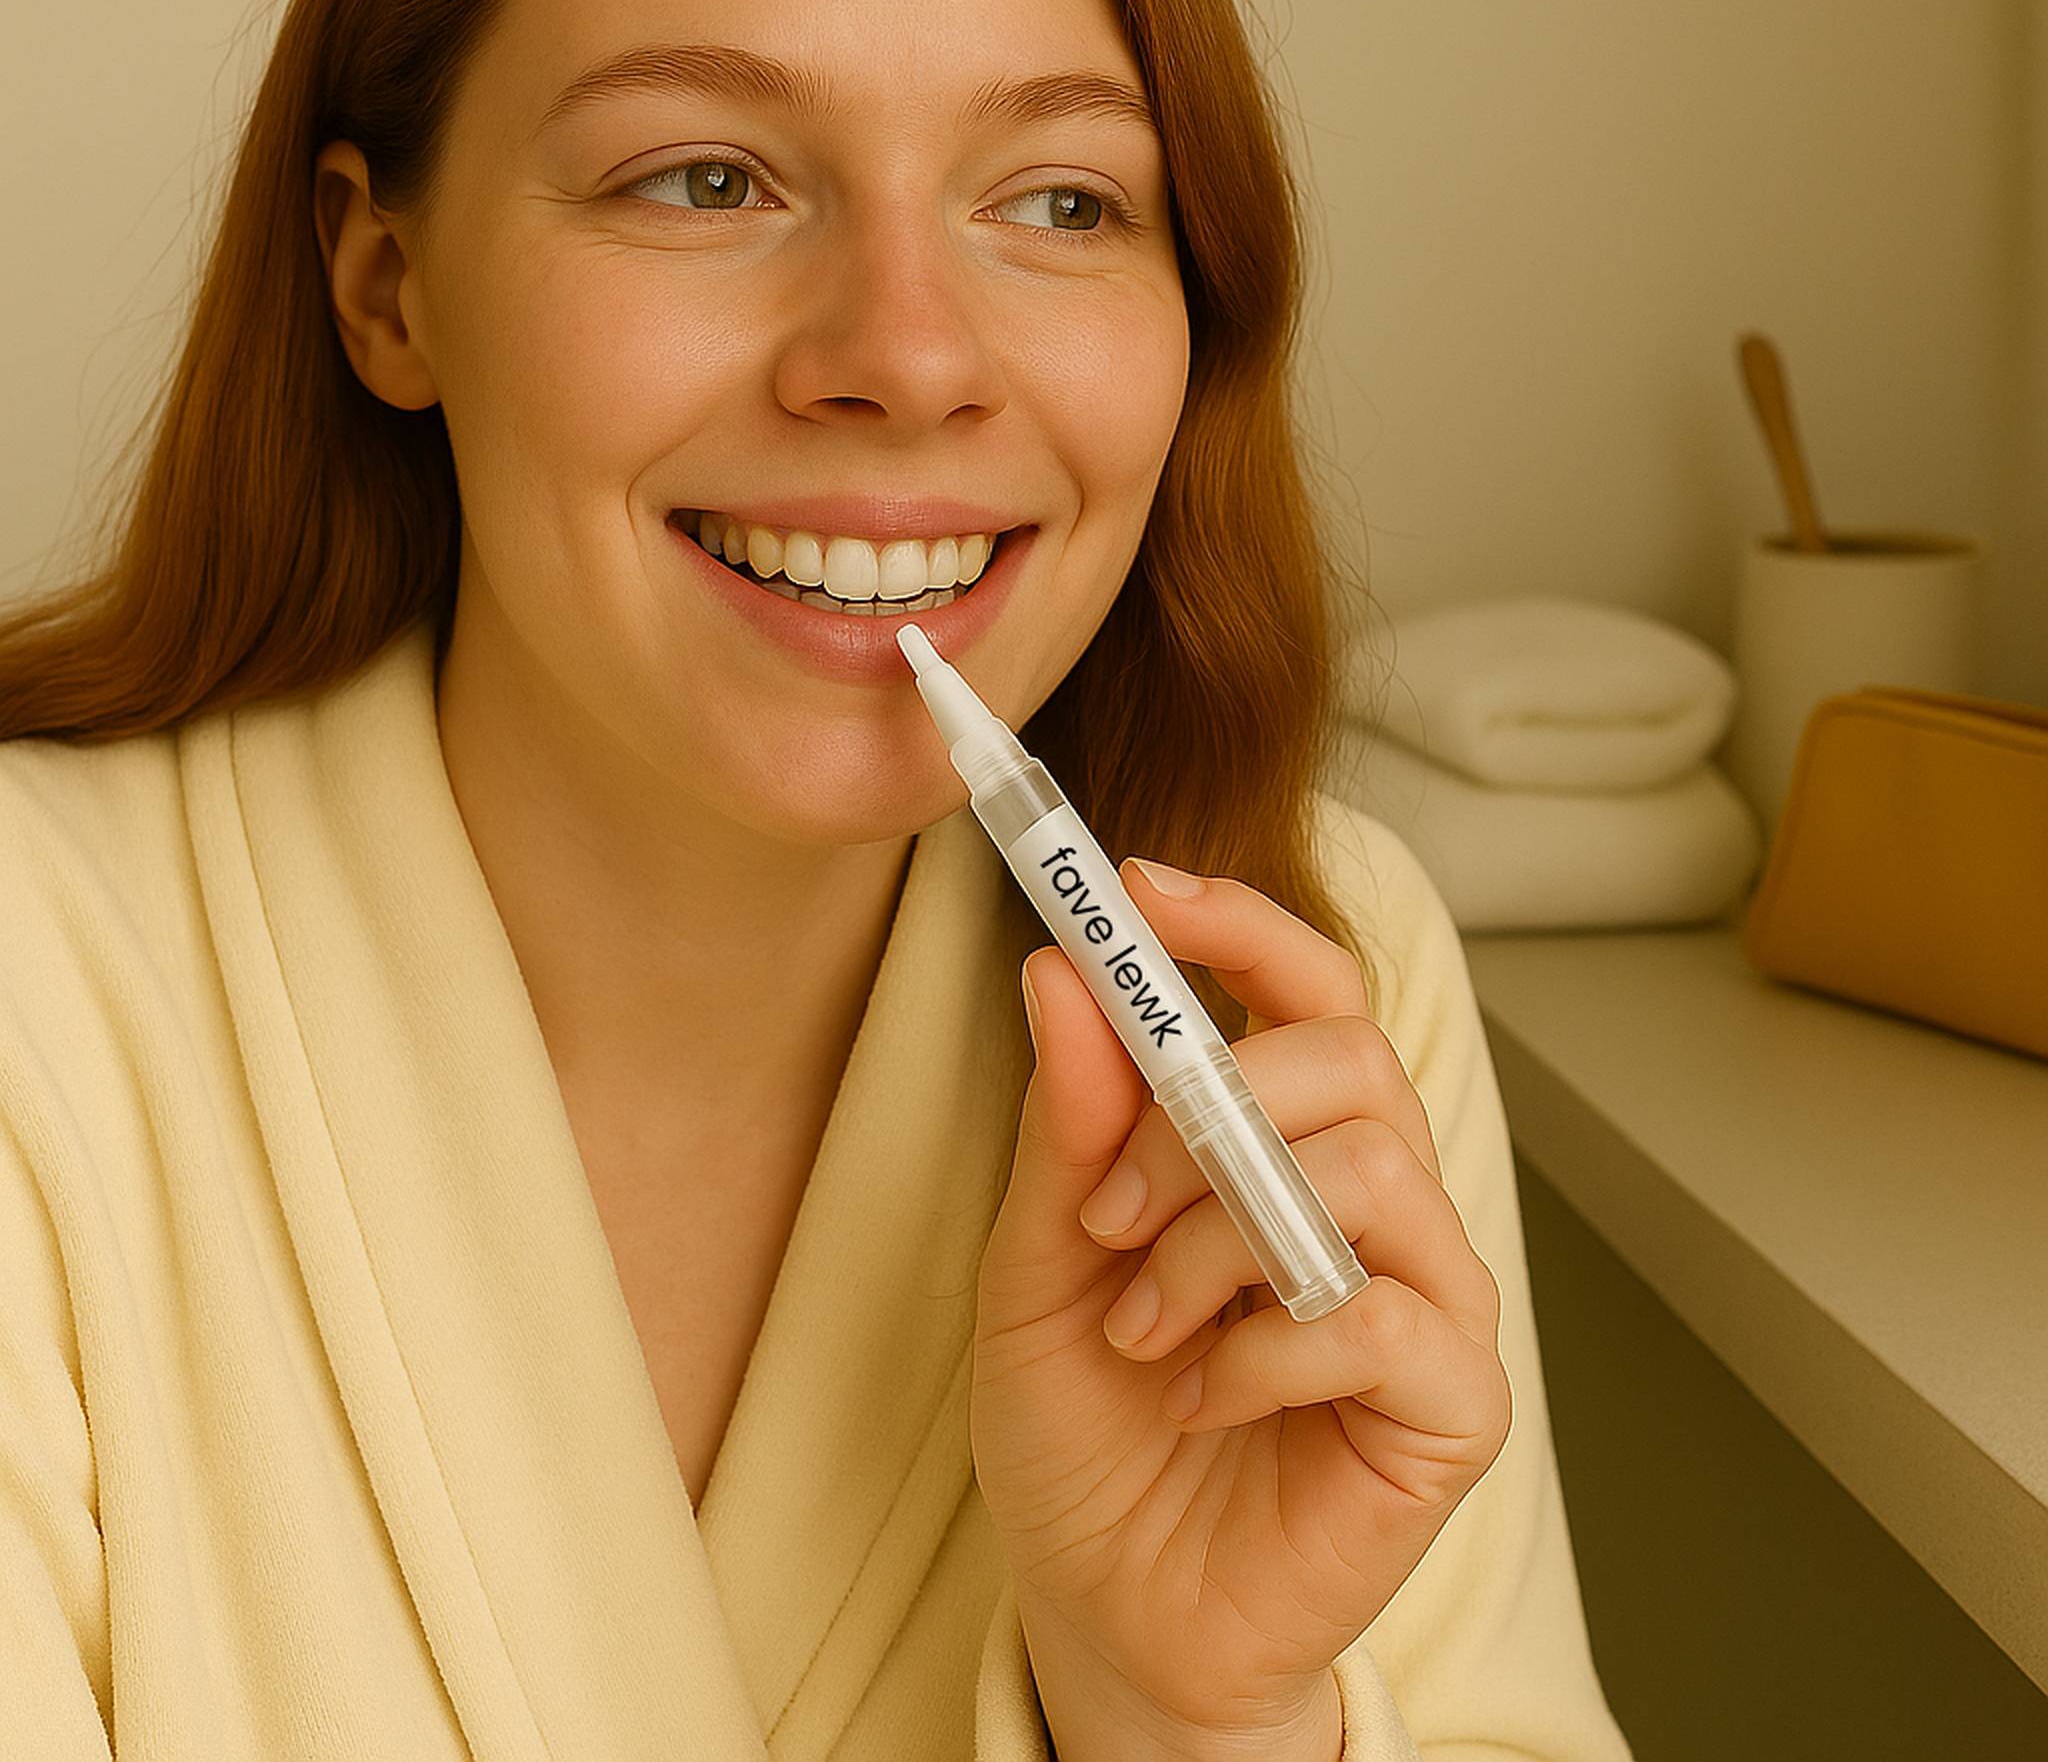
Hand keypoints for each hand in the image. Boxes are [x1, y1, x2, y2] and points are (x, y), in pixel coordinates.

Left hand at [970, 856, 1512, 1742]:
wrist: (1109, 1613)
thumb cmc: (1087, 1431)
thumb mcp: (1040, 1264)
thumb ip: (1069, 1126)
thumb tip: (1062, 972)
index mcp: (1284, 1144)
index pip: (1307, 986)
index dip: (1237, 921)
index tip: (1135, 888)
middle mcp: (1376, 1199)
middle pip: (1347, 1054)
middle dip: (1205, 1108)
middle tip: (1105, 1206)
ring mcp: (1428, 1297)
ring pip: (1364, 1168)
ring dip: (1214, 1238)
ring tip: (1140, 1327)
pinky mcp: (1454, 1404)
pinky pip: (1383, 1317)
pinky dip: (1264, 1348)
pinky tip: (1204, 1399)